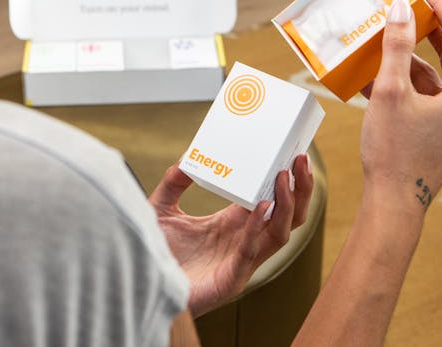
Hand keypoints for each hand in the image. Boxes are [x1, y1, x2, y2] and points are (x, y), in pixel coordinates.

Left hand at [149, 155, 313, 316]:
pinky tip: (261, 206)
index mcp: (233, 224)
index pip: (271, 200)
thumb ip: (173, 183)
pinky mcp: (230, 280)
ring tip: (285, 177)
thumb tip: (187, 157)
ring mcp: (240, 262)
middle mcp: (244, 241)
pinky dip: (258, 229)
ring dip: (287, 205)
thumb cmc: (154, 254)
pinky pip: (251, 252)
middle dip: (299, 189)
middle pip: (287, 217)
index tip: (293, 154)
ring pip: (279, 234)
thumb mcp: (162, 210)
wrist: (139, 287)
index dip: (285, 180)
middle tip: (301, 160)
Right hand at [360, 0, 441, 209]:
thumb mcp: (391, 92)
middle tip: (404, 2)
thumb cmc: (394, 152)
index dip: (439, 2)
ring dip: (408, 57)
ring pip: (435, 74)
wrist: (394, 205)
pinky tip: (373, 76)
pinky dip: (404, 83)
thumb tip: (400, 8)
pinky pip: (426, 95)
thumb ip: (397, 45)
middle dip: (424, 26)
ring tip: (379, 39)